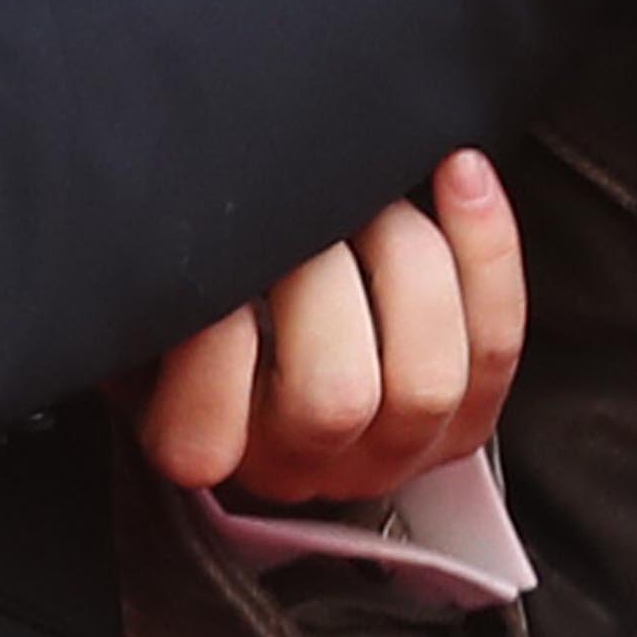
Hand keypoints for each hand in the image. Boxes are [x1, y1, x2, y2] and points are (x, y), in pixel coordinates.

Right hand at [136, 150, 525, 503]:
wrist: (263, 295)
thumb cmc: (192, 273)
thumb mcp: (143, 284)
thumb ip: (150, 267)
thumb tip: (171, 212)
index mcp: (201, 443)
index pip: (203, 435)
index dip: (210, 332)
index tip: (207, 244)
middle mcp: (299, 463)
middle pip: (333, 396)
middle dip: (321, 269)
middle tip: (300, 197)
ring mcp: (388, 451)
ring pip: (425, 378)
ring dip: (404, 253)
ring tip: (370, 184)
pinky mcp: (460, 419)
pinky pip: (494, 342)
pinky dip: (486, 249)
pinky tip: (460, 172)